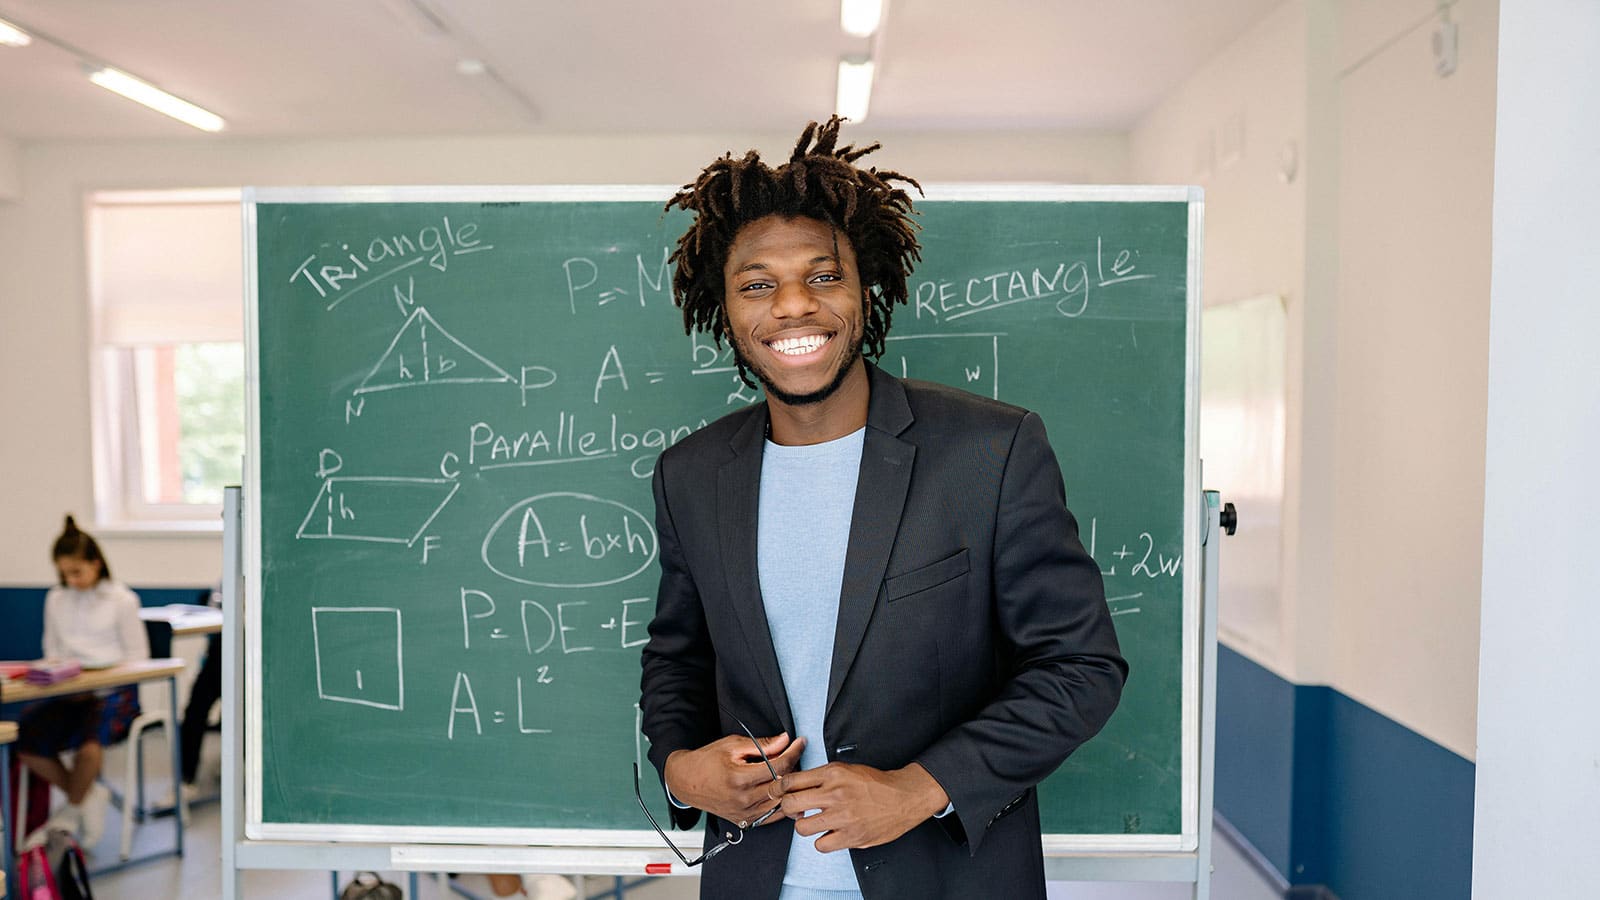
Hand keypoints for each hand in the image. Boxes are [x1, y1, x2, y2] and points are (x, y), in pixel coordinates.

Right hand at [664, 732, 804, 827]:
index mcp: (739, 778)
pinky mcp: (744, 821)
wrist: (686, 781)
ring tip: (787, 772)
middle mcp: (743, 799)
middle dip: (793, 768)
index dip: (793, 752)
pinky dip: (780, 803)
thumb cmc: (706, 761)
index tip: (799, 743)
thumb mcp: (733, 745)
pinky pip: (771, 815)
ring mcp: (744, 813)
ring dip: (788, 787)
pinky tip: (780, 791)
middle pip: (782, 785)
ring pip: (780, 803)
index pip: (778, 765)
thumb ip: (762, 745)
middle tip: (793, 756)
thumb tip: (784, 740)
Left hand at [778, 762, 948, 851]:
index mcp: (833, 774)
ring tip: (815, 822)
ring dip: (805, 826)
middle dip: (787, 808)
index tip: (778, 793)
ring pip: (802, 827)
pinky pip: (820, 845)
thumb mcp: (846, 769)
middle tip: (795, 810)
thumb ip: (822, 777)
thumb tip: (795, 784)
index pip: (791, 781)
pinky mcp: (851, 836)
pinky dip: (823, 841)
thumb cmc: (876, 783)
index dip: (779, 789)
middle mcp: (835, 794)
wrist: (904, 797)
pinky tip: (830, 834)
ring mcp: (843, 816)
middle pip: (791, 803)